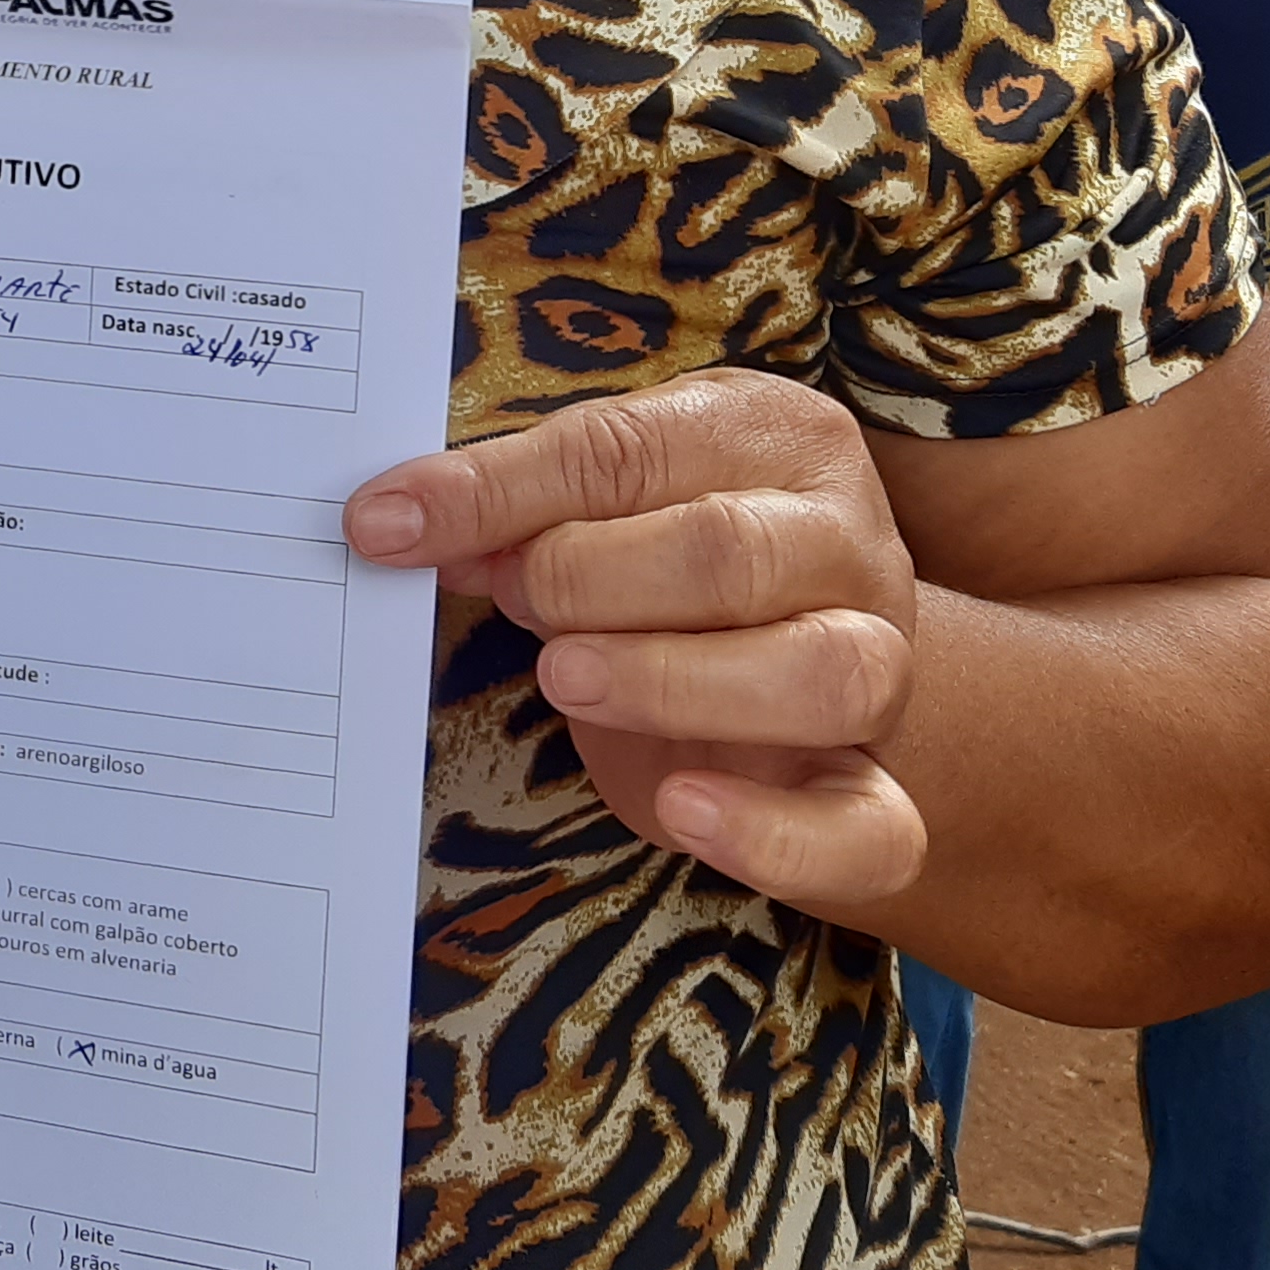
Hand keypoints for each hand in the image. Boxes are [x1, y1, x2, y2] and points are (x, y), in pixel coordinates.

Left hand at [347, 370, 923, 913]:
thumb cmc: (668, 557)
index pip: (632, 451)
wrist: (792, 658)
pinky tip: (681, 810)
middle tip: (515, 602)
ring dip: (669, 682)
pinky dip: (772, 833)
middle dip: (588, 581)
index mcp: (773, 436)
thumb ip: (517, 506)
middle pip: (730, 555)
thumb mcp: (598, 504)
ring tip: (568, 679)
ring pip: (821, 676)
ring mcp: (880, 663)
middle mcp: (846, 542)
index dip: (500, 491)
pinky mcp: (880, 790)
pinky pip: (864, 829)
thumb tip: (395, 521)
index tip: (389, 525)